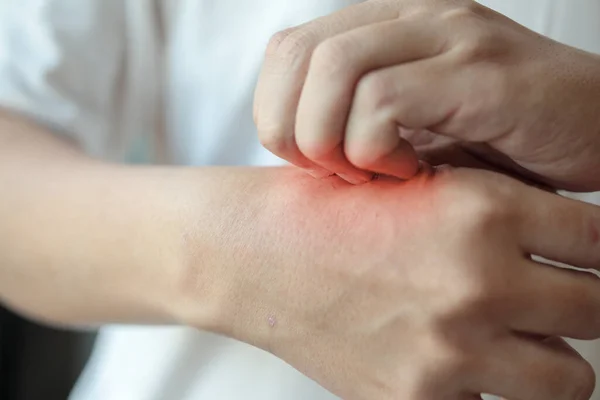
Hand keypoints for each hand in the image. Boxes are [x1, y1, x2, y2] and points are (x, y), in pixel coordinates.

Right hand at [209, 166, 599, 399]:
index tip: (587, 255)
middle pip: (598, 308)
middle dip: (580, 299)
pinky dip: (486, 384)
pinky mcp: (415, 399)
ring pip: (569, 378)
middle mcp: (476, 282)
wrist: (259, 254)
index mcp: (481, 211)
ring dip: (550, 356)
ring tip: (514, 337)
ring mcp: (450, 351)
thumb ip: (501, 208)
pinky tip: (455, 357)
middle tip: (549, 293)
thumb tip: (568, 240)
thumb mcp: (421, 184)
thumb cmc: (332, 211)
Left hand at [254, 0, 599, 190]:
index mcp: (388, 28)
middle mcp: (413, 19)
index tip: (310, 160)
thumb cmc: (502, 138)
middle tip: (331, 171)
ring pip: (334, 68)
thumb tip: (298, 152)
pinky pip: (385, 100)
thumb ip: (357, 125)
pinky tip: (408, 171)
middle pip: (300, 54)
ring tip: (370, 172)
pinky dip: (375, 149)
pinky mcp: (481, 73)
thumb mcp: (415, 128)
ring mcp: (449, 38)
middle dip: (292, 129)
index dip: (277, 111)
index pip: (288, 50)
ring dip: (332, 139)